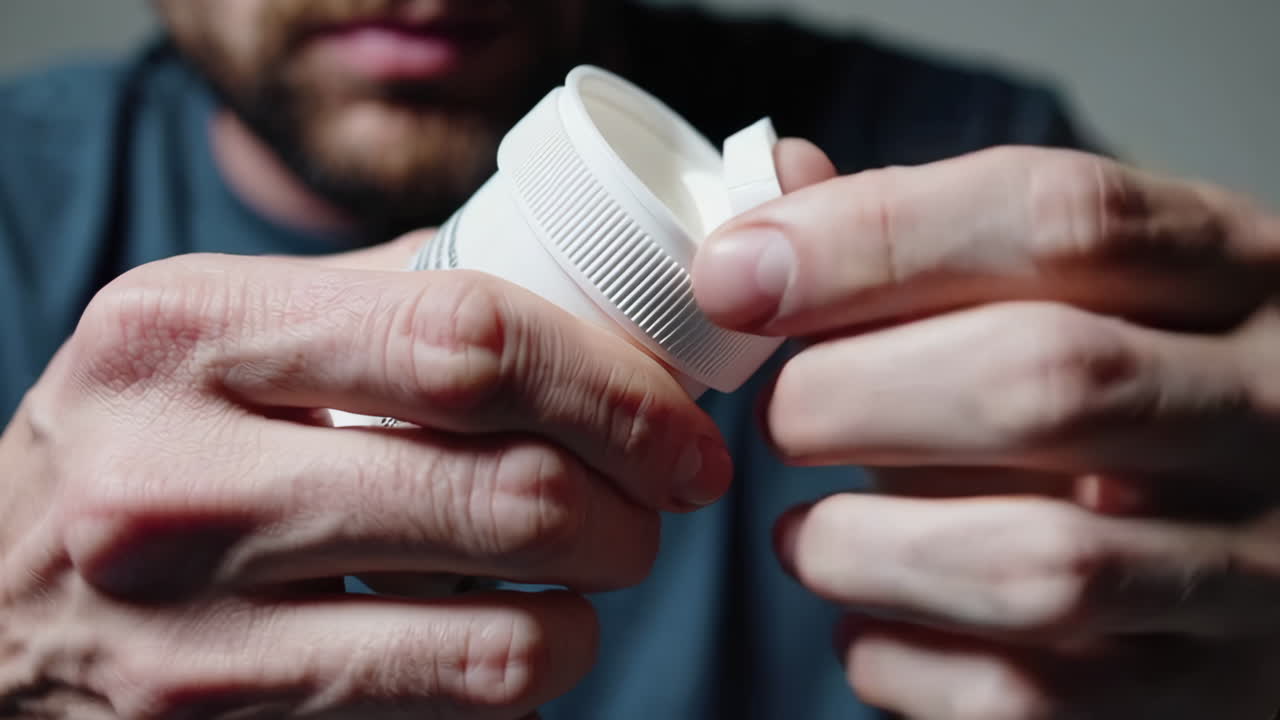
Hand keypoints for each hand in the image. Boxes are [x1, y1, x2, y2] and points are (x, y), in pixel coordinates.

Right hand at [0, 242, 729, 717]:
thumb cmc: (145, 437)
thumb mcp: (219, 328)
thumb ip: (388, 302)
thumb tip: (591, 313)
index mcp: (188, 329)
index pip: (472, 342)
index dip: (616, 386)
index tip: (684, 423)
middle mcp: (174, 477)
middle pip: (509, 493)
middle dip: (637, 503)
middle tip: (665, 496)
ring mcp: (188, 631)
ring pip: (504, 637)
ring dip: (595, 602)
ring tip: (593, 563)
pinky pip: (455, 711)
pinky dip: (527, 667)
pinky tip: (513, 624)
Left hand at [695, 145, 1279, 718]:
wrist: (1269, 537)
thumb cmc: (1129, 388)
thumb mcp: (1074, 282)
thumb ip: (925, 236)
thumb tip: (769, 205)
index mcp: (1229, 272)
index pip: (1058, 219)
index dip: (870, 239)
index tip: (734, 278)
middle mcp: (1266, 409)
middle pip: (1043, 381)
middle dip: (850, 395)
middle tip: (780, 415)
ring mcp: (1254, 566)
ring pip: (1036, 564)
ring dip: (863, 547)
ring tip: (805, 534)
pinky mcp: (1206, 692)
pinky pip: (1026, 697)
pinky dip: (901, 658)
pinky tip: (868, 618)